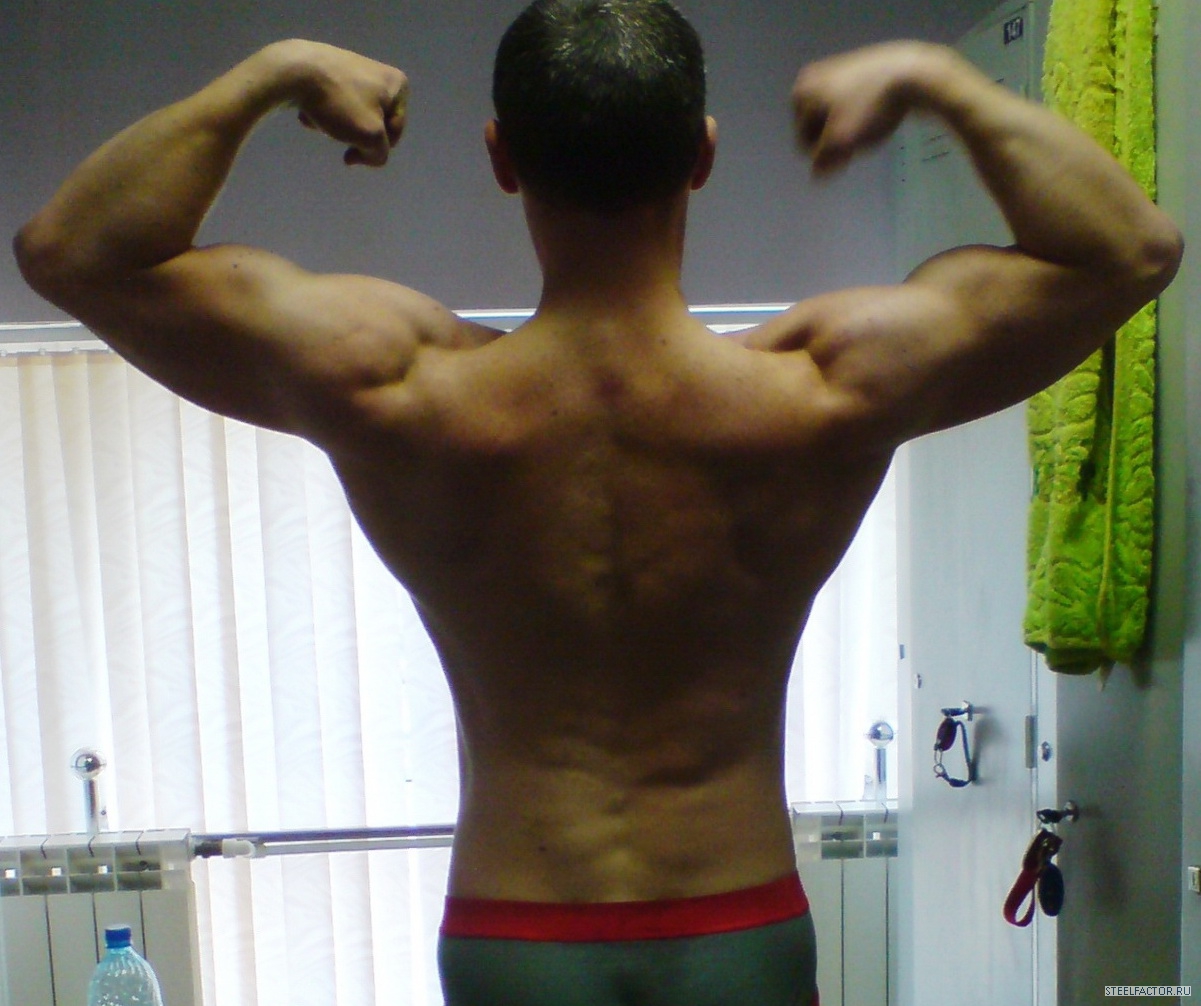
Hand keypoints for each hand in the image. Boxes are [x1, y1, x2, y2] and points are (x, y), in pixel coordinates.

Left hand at [292, 41, 408, 166]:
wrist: (294, 70)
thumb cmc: (340, 102)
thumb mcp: (371, 138)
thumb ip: (379, 154)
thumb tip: (362, 151)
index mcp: (397, 85)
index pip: (394, 133)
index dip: (375, 149)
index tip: (352, 153)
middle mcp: (380, 72)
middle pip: (372, 122)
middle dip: (354, 133)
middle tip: (336, 133)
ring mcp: (353, 67)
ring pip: (351, 114)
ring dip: (337, 124)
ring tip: (319, 120)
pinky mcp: (329, 67)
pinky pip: (332, 101)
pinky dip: (323, 110)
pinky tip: (307, 109)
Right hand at [792, 42, 943, 174]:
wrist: (910, 73)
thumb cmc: (868, 108)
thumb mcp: (840, 141)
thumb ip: (823, 160)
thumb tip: (816, 174)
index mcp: (801, 93)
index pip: (803, 141)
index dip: (824, 154)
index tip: (846, 156)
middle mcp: (812, 77)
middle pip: (817, 126)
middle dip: (834, 140)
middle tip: (857, 147)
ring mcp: (836, 69)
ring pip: (834, 115)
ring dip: (847, 129)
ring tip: (870, 131)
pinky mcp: (859, 67)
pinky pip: (851, 101)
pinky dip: (860, 112)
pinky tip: (877, 115)